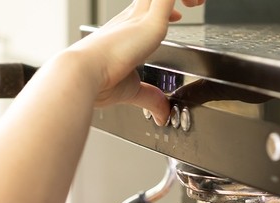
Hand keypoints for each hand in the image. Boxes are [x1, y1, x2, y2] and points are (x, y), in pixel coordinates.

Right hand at [68, 0, 204, 124]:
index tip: (176, 16)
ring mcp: (141, 17)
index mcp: (123, 30)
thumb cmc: (98, 82)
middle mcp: (131, 19)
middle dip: (175, 1)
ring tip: (196, 3)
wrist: (83, 75)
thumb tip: (160, 113)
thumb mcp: (131, 89)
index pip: (147, 7)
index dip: (164, 8)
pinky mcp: (152, 22)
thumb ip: (149, 97)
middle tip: (192, 6)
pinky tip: (195, 4)